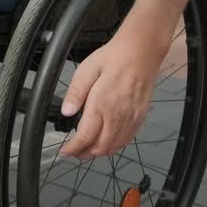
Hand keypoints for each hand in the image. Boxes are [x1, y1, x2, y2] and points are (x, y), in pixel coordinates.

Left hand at [58, 27, 168, 159]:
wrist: (142, 52)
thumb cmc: (114, 58)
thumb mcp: (87, 70)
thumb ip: (75, 93)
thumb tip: (66, 112)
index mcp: (102, 104)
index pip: (85, 137)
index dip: (73, 149)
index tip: (65, 151)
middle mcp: (118, 115)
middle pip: (100, 147)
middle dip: (84, 154)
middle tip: (73, 152)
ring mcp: (131, 118)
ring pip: (113, 147)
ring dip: (98, 153)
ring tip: (86, 150)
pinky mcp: (139, 117)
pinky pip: (126, 140)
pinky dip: (114, 147)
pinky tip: (106, 143)